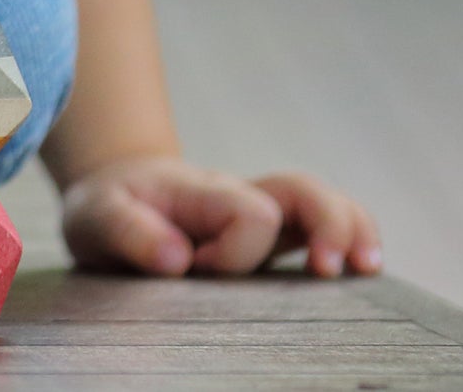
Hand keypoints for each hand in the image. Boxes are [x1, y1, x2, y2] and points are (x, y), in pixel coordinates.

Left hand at [61, 153, 381, 278]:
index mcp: (201, 193)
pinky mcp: (268, 239)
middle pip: (301, 190)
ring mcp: (259, 217)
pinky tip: (362, 273)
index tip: (199, 269)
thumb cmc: (105, 208)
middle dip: (325, 224)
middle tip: (328, 268)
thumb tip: (180, 260)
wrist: (111, 196)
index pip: (250, 214)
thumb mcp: (95, 217)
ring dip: (350, 230)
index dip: (237, 251)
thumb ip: (130, 232)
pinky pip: (319, 228)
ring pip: (321, 203)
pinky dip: (349, 243)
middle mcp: (238, 199)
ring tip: (367, 269)